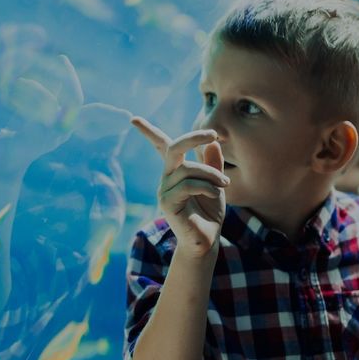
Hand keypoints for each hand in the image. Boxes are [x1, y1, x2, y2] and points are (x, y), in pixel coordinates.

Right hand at [132, 116, 227, 256]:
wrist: (206, 240)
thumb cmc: (209, 213)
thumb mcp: (216, 184)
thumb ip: (213, 164)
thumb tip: (213, 143)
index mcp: (176, 171)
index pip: (160, 147)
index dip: (148, 132)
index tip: (133, 119)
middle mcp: (167, 178)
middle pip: (173, 148)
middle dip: (193, 137)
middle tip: (214, 134)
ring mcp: (164, 190)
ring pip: (187, 168)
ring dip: (211, 173)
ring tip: (225, 184)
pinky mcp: (166, 203)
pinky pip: (187, 185)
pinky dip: (206, 186)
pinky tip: (216, 193)